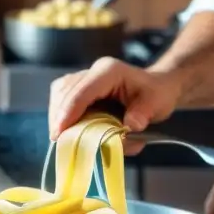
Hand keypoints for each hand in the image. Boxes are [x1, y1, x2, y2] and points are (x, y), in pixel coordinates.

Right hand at [48, 57, 181, 142]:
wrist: (157, 87)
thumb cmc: (156, 94)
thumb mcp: (157, 104)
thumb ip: (143, 114)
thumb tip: (130, 126)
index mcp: (110, 72)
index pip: (82, 91)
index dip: (69, 112)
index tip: (59, 133)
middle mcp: (94, 71)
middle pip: (65, 91)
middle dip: (59, 117)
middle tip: (58, 142)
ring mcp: (85, 77)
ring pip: (59, 93)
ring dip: (57, 116)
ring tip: (61, 137)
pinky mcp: (80, 86)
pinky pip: (62, 97)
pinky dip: (61, 114)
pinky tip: (66, 129)